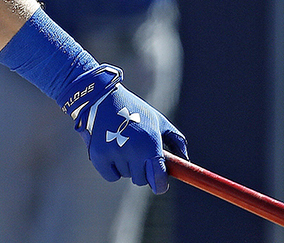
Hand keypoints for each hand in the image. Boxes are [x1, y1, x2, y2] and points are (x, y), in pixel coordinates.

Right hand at [59, 65, 187, 193]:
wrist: (101, 98)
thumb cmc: (134, 110)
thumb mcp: (158, 121)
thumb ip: (176, 141)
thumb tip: (185, 160)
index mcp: (150, 142)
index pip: (158, 178)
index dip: (160, 184)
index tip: (160, 184)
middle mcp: (133, 150)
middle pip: (141, 180)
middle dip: (142, 171)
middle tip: (137, 155)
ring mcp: (114, 154)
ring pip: (126, 175)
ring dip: (126, 166)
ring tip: (121, 144)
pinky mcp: (98, 156)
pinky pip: (111, 175)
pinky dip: (111, 168)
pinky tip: (111, 151)